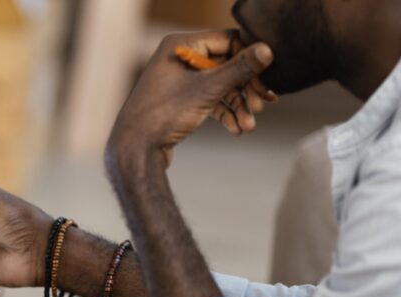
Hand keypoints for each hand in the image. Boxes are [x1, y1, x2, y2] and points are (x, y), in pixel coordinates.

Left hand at [108, 30, 274, 167]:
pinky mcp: (179, 99)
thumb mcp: (207, 90)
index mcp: (180, 45)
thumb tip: (267, 50)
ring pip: (220, 85)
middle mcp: (178, 57)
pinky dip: (224, 113)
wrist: (135, 149)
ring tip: (250, 125)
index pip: (228, 40)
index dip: (250, 59)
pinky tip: (238, 129)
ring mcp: (178, 79)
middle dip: (246, 88)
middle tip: (262, 105)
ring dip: (238, 105)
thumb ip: (239, 69)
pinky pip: (209, 99)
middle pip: (226, 64)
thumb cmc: (164, 114)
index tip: (266, 80)